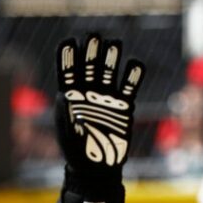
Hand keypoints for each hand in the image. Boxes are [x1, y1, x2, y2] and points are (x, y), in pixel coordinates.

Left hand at [54, 35, 144, 175]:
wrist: (96, 168)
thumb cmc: (77, 152)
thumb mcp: (70, 134)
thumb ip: (72, 119)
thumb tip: (74, 105)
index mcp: (69, 97)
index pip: (68, 71)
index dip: (68, 56)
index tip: (69, 40)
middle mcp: (88, 94)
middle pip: (90, 66)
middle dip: (92, 50)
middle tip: (94, 35)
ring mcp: (106, 98)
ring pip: (109, 71)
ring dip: (111, 57)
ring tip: (114, 42)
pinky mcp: (123, 107)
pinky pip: (129, 87)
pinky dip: (133, 75)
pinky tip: (135, 64)